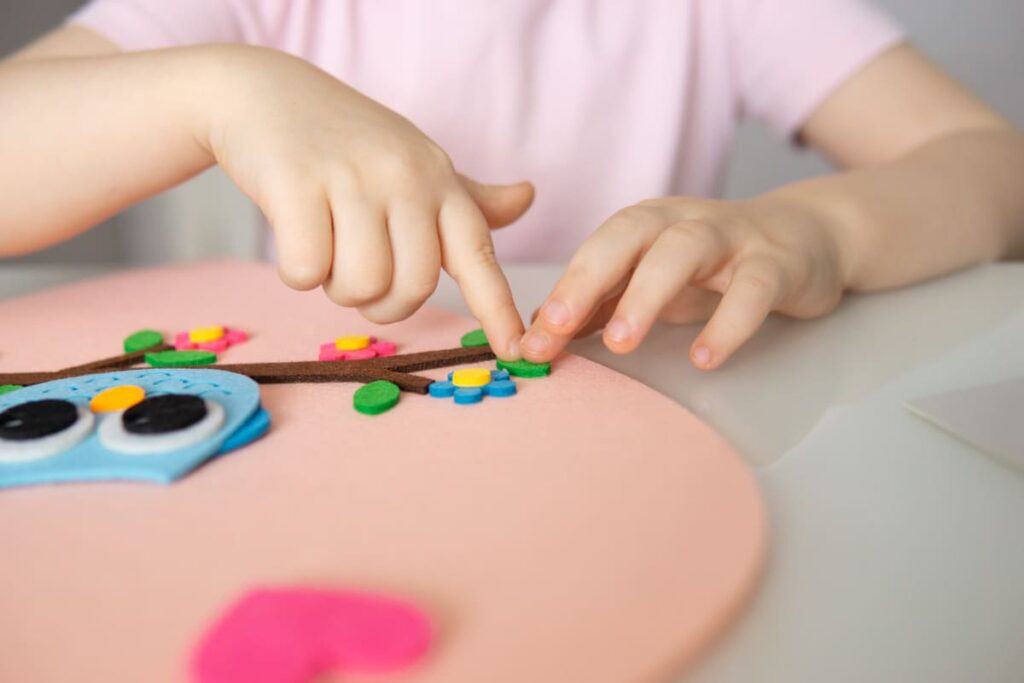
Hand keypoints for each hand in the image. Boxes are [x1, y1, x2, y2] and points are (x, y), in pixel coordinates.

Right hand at [203, 47, 532, 357]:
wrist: (261, 90)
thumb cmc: (344, 139)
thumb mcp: (412, 160)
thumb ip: (465, 196)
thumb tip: (527, 198)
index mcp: (439, 180)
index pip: (479, 253)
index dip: (498, 307)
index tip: (515, 350)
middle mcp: (405, 177)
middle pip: (413, 289)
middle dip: (381, 303)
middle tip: (355, 270)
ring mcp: (352, 177)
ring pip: (361, 286)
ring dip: (336, 287)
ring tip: (325, 245)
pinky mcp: (296, 182)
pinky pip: (307, 271)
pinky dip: (296, 269)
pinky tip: (293, 229)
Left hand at [520, 195, 848, 368]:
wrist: (807, 237)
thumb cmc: (716, 264)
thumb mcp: (651, 279)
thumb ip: (601, 304)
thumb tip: (538, 336)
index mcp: (644, 226)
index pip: (594, 252)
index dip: (560, 291)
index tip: (529, 340)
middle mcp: (681, 222)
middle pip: (629, 238)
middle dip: (587, 279)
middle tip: (557, 327)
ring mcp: (732, 239)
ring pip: (685, 252)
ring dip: (648, 294)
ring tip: (622, 343)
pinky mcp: (777, 264)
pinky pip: (752, 289)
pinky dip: (728, 321)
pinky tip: (705, 357)